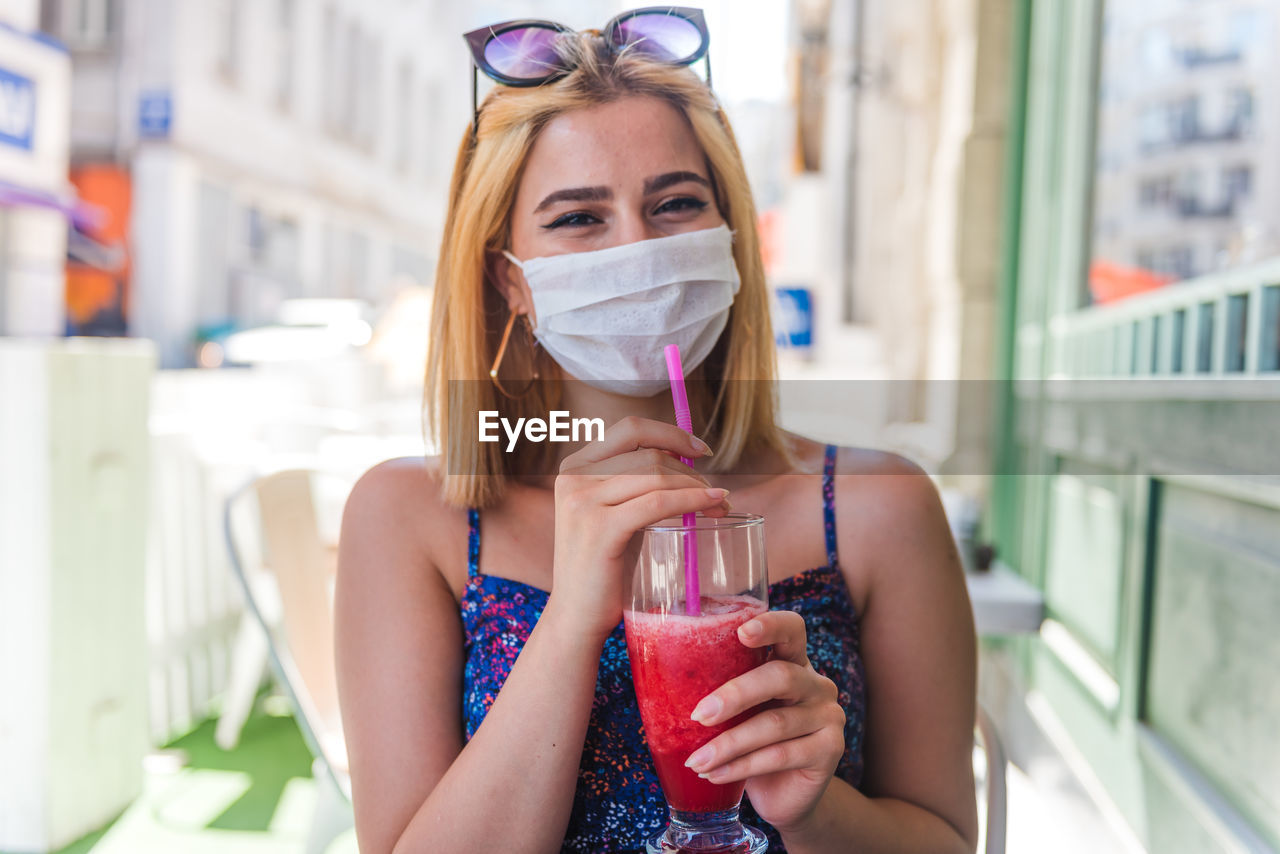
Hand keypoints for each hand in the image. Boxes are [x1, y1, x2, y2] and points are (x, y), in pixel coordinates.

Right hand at [547, 416, 729, 641]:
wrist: (576, 615)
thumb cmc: (603, 566)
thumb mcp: (613, 512)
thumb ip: (635, 483)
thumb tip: (687, 459)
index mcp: (574, 467)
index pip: (630, 429)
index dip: (670, 433)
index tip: (700, 450)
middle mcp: (573, 478)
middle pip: (648, 452)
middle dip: (690, 469)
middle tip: (717, 492)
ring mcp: (582, 502)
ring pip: (656, 474)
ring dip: (697, 486)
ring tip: (719, 504)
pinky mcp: (599, 529)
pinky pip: (657, 502)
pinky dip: (691, 499)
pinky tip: (712, 505)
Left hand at [683, 611, 845, 832]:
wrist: (784, 795)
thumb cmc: (752, 742)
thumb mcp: (738, 711)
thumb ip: (719, 689)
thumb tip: (656, 678)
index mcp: (793, 661)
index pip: (791, 628)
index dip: (770, 626)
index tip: (741, 633)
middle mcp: (816, 683)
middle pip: (780, 676)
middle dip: (735, 695)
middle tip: (698, 715)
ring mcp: (829, 715)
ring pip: (775, 724)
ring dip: (728, 744)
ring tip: (696, 760)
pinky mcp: (830, 750)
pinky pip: (780, 756)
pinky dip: (741, 766)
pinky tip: (714, 774)